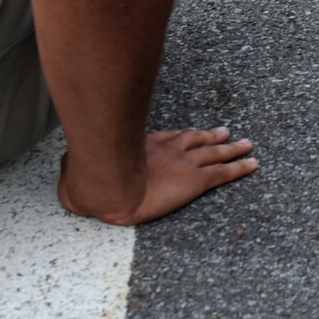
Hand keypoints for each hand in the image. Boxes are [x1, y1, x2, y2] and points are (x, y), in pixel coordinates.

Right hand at [59, 126, 257, 225]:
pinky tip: (254, 164)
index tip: (193, 133)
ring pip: (217, 153)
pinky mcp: (196, 181)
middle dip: (214, 136)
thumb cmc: (89, 179)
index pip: (170, 138)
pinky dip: (241, 167)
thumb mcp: (79, 169)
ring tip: (247, 144)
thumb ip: (78, 170)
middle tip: (229, 132)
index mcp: (145, 145)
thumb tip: (65, 173)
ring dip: (234, 148)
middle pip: (198, 139)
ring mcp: (185, 163)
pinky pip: (225, 173)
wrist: (108, 186)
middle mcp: (169, 149)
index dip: (185, 136)